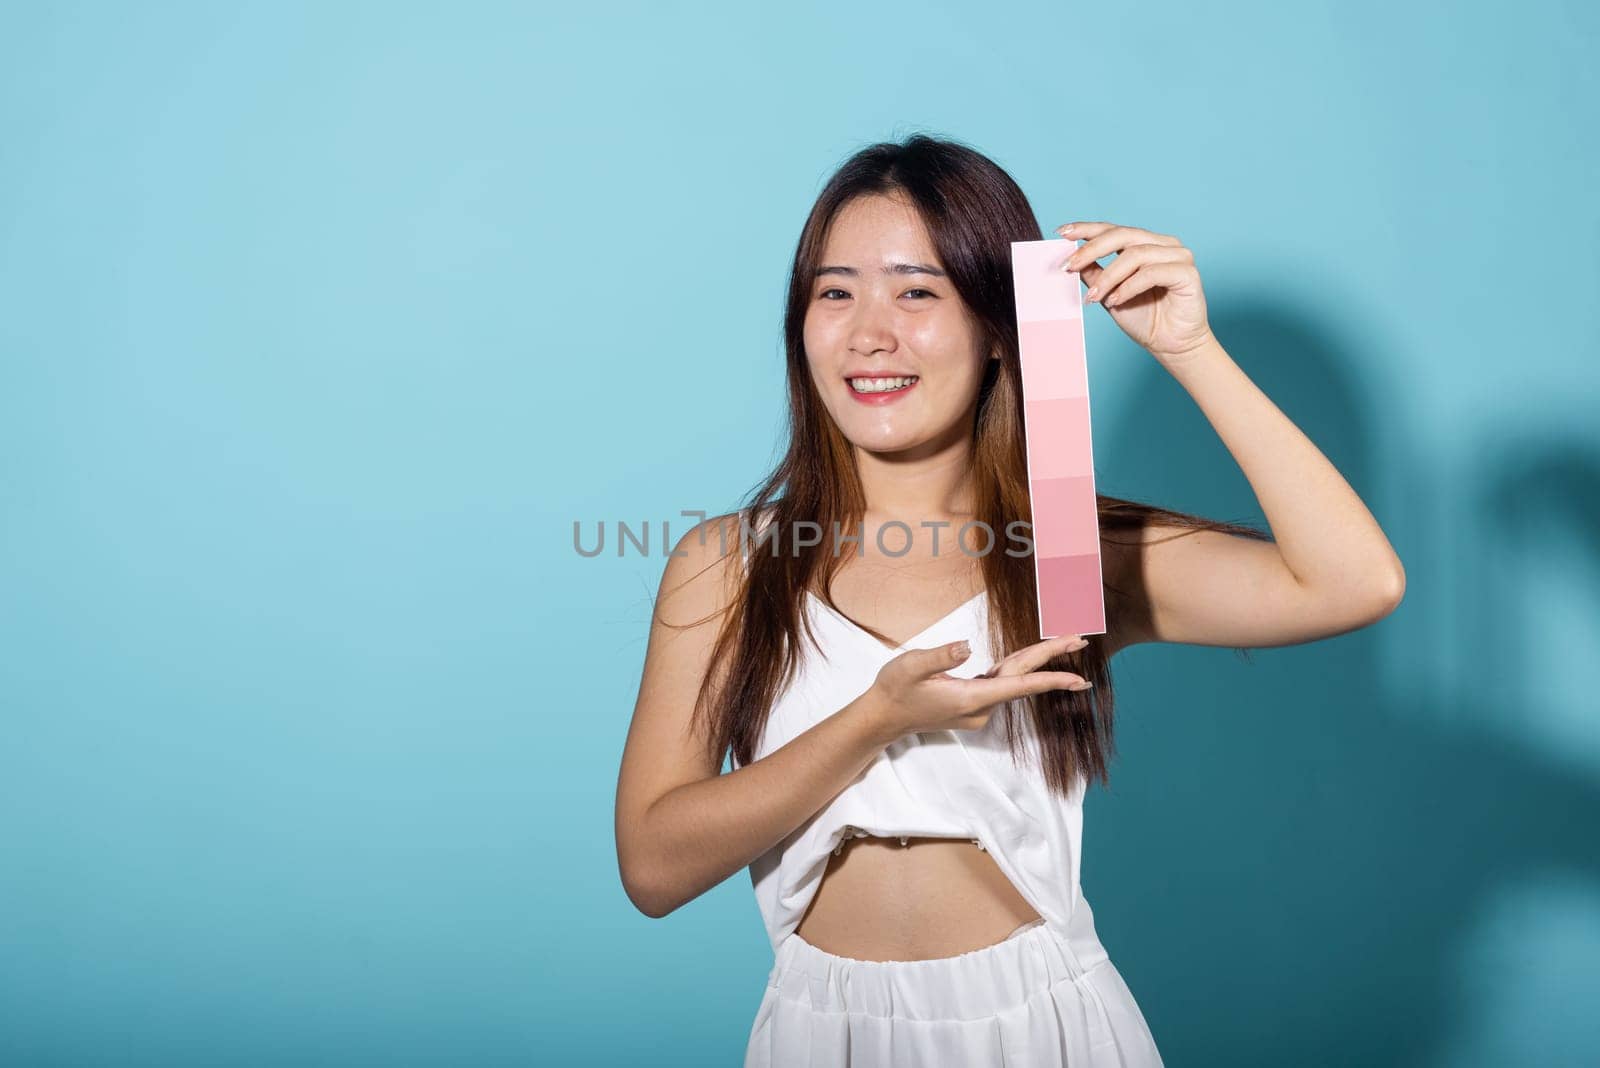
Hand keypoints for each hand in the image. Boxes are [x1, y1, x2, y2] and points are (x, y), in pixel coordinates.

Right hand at [863, 633, 1092, 741]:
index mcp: (970, 698)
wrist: (882, 718)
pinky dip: (1020, 670)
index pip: (1019, 686)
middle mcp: (980, 707)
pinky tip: (1031, 658)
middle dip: (1053, 661)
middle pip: (1022, 680)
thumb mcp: (910, 666)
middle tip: (1080, 639)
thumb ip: (940, 656)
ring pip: (1013, 681)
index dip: (1051, 679)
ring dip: (1038, 663)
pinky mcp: (973, 704)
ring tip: (1064, 644)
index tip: (1078, 678)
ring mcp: (978, 708)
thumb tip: (967, 646)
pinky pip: (1003, 684)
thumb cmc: (894, 689)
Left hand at [1056, 220, 1215, 365]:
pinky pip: (1152, 273)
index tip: (1062, 233)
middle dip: (1091, 250)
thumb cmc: (1145, 319)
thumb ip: (1095, 275)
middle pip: (1123, 235)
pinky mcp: (1187, 272)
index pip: (1113, 230)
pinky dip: (1129, 286)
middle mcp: (1163, 244)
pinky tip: (1116, 300)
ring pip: (1135, 254)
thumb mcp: (1110, 295)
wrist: (1171, 346)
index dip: (1087, 229)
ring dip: (1109, 276)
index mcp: (1146, 244)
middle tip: (1070, 265)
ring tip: (1095, 297)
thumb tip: (1072, 259)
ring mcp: (1178, 256)